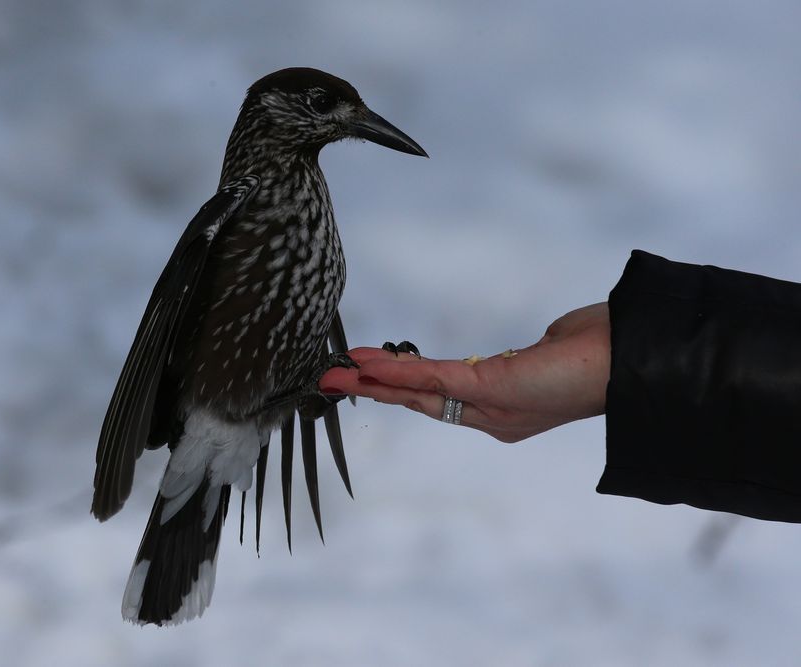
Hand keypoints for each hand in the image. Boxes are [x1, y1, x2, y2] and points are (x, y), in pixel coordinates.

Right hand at [320, 303, 610, 442]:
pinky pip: (433, 380)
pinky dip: (397, 373)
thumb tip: (528, 350)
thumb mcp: (552, 353)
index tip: (369, 376)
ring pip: (418, 393)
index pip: (439, 397)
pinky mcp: (489, 390)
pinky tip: (368, 366)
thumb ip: (528, 358)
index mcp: (501, 408)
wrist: (628, 365)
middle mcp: (489, 415)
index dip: (400, 387)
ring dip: (374, 384)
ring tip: (337, 376)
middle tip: (333, 381)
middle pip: (419, 399)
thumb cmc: (598, 356)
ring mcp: (487, 406)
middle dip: (374, 389)